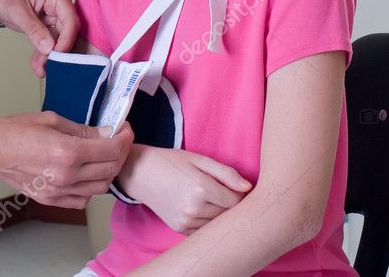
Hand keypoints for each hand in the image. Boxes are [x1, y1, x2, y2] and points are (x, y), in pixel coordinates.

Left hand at [0, 0, 76, 76]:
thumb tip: (49, 47)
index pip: (70, 20)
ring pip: (58, 40)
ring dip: (49, 56)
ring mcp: (54, 15)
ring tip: (40, 68)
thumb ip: (33, 29)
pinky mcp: (46, 24)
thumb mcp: (16, 10)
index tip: (57, 55)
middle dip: (57, 51)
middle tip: (48, 66)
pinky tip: (37, 65)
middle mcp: (59, 4)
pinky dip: (42, 53)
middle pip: (67, 32)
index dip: (66, 40)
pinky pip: (48, 41)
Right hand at [0, 98, 133, 208]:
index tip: (126, 129)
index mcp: (67, 152)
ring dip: (108, 171)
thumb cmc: (14, 129)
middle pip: (109, 169)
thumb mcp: (52, 119)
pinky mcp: (50, 200)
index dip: (124, 138)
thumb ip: (82, 129)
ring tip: (104, 155)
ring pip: (100, 187)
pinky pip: (82, 199)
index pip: (111, 149)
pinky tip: (86, 173)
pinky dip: (91, 187)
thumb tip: (105, 132)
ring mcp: (58, 191)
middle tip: (118, 139)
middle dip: (119, 153)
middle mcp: (66, 176)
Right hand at [116, 144, 252, 233]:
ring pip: (217, 224)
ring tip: (211, 199)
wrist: (140, 172)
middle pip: (228, 214)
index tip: (234, 187)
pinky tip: (200, 208)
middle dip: (231, 205)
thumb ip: (225, 172)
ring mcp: (186, 220)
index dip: (239, 194)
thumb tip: (248, 188)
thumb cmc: (171, 162)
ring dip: (219, 214)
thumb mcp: (198, 159)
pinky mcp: (180, 228)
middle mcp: (194, 208)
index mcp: (201, 187)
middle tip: (224, 193)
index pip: (236, 201)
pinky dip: (207, 221)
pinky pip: (204, 230)